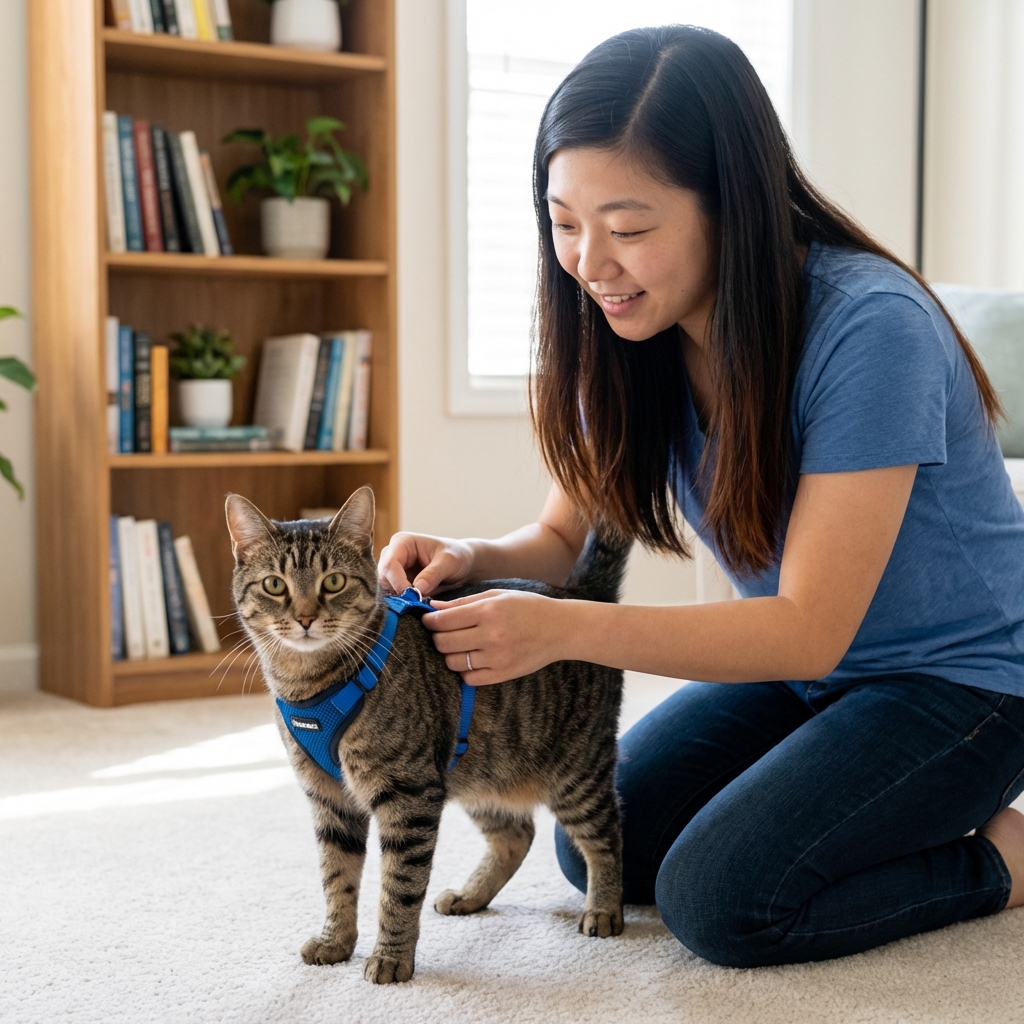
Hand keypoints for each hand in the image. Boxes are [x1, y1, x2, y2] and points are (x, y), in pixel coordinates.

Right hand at [378, 532, 474, 596]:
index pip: (390, 564)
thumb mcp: (449, 562)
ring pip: (385, 589)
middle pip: (384, 577)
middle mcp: (392, 554)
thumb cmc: (456, 556)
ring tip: (418, 603)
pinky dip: (402, 602)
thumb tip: (417, 589)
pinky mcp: (397, 583)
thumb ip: (433, 574)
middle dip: (398, 592)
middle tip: (416, 603)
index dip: (398, 582)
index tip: (413, 596)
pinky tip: (416, 605)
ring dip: (400, 599)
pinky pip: (392, 595)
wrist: (462, 563)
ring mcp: (393, 569)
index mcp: (402, 542)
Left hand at [422, 590, 572, 684]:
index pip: (444, 620)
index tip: (428, 620)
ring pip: (453, 662)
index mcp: (489, 611)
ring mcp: (497, 658)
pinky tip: (472, 658)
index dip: (430, 621)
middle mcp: (491, 635)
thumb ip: (464, 602)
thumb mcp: (497, 596)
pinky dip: (464, 670)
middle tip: (442, 632)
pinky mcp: (502, 674)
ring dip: (450, 654)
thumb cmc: (528, 607)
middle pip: (443, 643)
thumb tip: (434, 607)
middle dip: (436, 637)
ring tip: (459, 645)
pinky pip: (468, 678)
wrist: (560, 629)